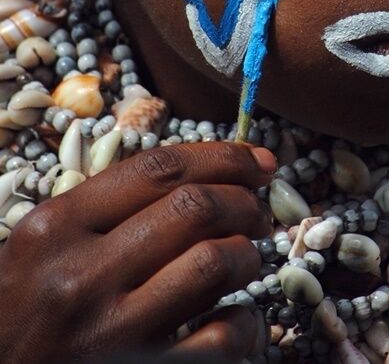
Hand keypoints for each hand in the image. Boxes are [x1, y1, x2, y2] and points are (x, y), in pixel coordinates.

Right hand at [0, 141, 274, 362]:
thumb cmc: (21, 313)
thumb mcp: (42, 247)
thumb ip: (104, 207)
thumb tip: (201, 174)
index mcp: (56, 227)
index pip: (159, 168)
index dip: (222, 157)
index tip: (255, 160)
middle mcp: (80, 275)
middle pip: (193, 208)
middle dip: (242, 201)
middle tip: (256, 212)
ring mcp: (110, 333)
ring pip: (212, 264)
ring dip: (247, 254)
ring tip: (247, 257)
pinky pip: (218, 342)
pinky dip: (245, 324)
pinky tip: (238, 317)